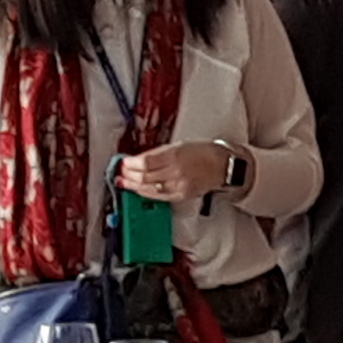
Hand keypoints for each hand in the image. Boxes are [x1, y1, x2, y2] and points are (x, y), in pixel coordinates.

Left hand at [115, 141, 235, 203]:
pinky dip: (146, 193)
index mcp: (175, 155)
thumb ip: (159, 153)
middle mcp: (175, 172)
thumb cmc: (203, 152)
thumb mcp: (179, 145)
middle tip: (120, 173)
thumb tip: (139, 160)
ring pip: (149, 189)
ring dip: (134, 186)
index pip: (146, 162)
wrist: (222, 166)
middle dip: (129, 175)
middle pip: (145, 177)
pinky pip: (158, 196)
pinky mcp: (180, 196)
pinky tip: (139, 190)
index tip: (123, 162)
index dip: (131, 163)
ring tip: (124, 183)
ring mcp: (178, 186)